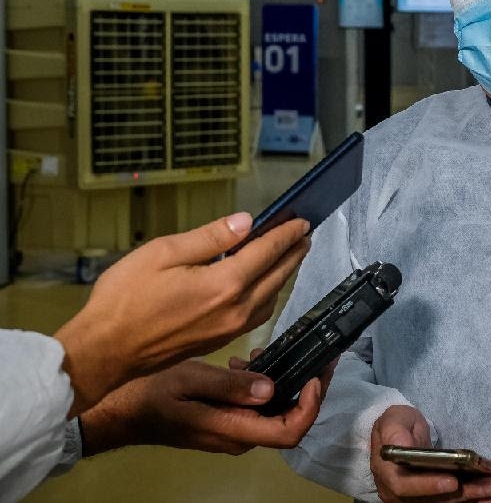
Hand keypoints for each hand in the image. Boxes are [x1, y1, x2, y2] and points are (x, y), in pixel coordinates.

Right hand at [55, 212, 310, 414]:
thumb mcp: (163, 252)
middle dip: (293, 253)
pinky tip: (263, 285)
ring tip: (288, 255)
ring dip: (284, 275)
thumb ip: (210, 237)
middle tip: (304, 235)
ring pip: (271, 297)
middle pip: (277, 276)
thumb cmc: (124, 300)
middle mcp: (235, 310)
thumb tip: (246, 222)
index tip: (302, 221)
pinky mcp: (220, 340)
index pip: (267, 252)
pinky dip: (268, 294)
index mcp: (224, 284)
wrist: (105, 350)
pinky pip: (257, 314)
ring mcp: (230, 329)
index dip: (287, 234)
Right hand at [78, 356, 325, 455]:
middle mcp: (239, 436)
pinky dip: (261, 383)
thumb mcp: (189, 380)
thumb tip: (271, 388)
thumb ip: (230, 386)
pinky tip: (245, 361)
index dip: (310, 406)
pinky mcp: (226, 420)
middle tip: (313, 353)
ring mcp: (232, 430)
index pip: (289, 432)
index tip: (315, 375)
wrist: (119, 412)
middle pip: (289, 419)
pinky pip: (255, 406)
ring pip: (274, 410)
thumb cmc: (150, 394)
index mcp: (232, 430)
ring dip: (283, 381)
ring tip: (270, 352)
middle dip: (306, 387)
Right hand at [370, 406, 490, 501]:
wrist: (402, 436)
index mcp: (387, 473)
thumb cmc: (398, 426)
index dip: (428, 486)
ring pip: (448, 502)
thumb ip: (395, 431)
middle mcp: (401, 494)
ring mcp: (419, 498)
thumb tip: (401, 446)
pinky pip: (456, 498)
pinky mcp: (436, 497)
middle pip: (433, 500)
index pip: (404, 487)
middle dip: (463, 494)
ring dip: (474, 494)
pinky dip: (476, 492)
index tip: (452, 481)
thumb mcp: (393, 419)